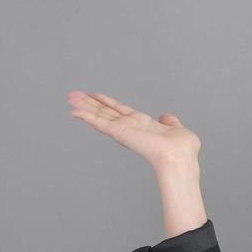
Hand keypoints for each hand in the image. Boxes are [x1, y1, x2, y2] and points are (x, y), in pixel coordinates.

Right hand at [66, 90, 201, 171]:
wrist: (179, 157)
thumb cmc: (182, 149)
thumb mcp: (176, 129)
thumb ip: (170, 122)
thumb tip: (167, 116)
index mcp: (142, 124)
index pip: (120, 111)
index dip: (107, 102)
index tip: (94, 95)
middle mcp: (130, 127)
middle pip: (104, 112)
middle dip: (89, 103)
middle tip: (72, 95)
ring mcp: (123, 130)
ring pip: (99, 116)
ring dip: (83, 107)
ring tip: (69, 98)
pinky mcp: (119, 133)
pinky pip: (99, 123)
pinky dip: (86, 116)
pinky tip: (74, 110)